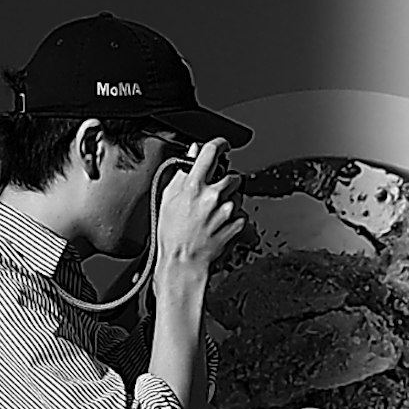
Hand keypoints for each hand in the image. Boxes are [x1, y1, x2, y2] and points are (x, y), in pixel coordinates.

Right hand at [152, 142, 248, 284]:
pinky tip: (218, 226)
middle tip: (212, 195)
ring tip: (212, 215)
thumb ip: (182, 173)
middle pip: (231, 175)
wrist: (184, 264)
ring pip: (237, 195)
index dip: (219, 145)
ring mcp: (228, 210)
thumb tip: (192, 154)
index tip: (222, 146)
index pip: (211, 152)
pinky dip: (233, 218)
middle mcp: (213, 196)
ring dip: (228, 200)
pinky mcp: (238, 224)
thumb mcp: (167, 200)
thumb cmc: (172, 236)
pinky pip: (241, 213)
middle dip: (224, 182)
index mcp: (194, 186)